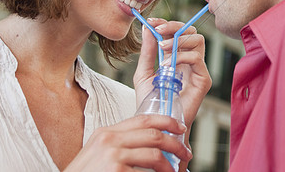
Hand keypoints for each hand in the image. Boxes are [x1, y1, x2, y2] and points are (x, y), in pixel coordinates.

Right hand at [64, 114, 190, 171]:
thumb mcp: (98, 153)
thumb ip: (120, 145)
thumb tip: (150, 146)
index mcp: (106, 133)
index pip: (143, 119)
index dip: (166, 121)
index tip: (180, 128)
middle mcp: (109, 140)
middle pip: (154, 134)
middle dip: (174, 144)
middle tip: (185, 152)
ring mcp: (112, 155)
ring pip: (154, 155)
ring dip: (169, 166)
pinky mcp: (116, 170)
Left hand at [134, 19, 211, 125]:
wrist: (156, 123)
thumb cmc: (151, 102)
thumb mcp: (144, 72)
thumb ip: (148, 51)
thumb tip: (148, 28)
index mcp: (178, 57)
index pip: (179, 32)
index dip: (167, 24)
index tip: (152, 22)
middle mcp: (190, 61)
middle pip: (192, 32)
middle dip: (174, 27)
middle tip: (159, 31)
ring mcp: (198, 70)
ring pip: (198, 41)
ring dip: (178, 41)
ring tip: (162, 51)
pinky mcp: (203, 80)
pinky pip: (197, 59)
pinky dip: (181, 56)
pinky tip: (167, 65)